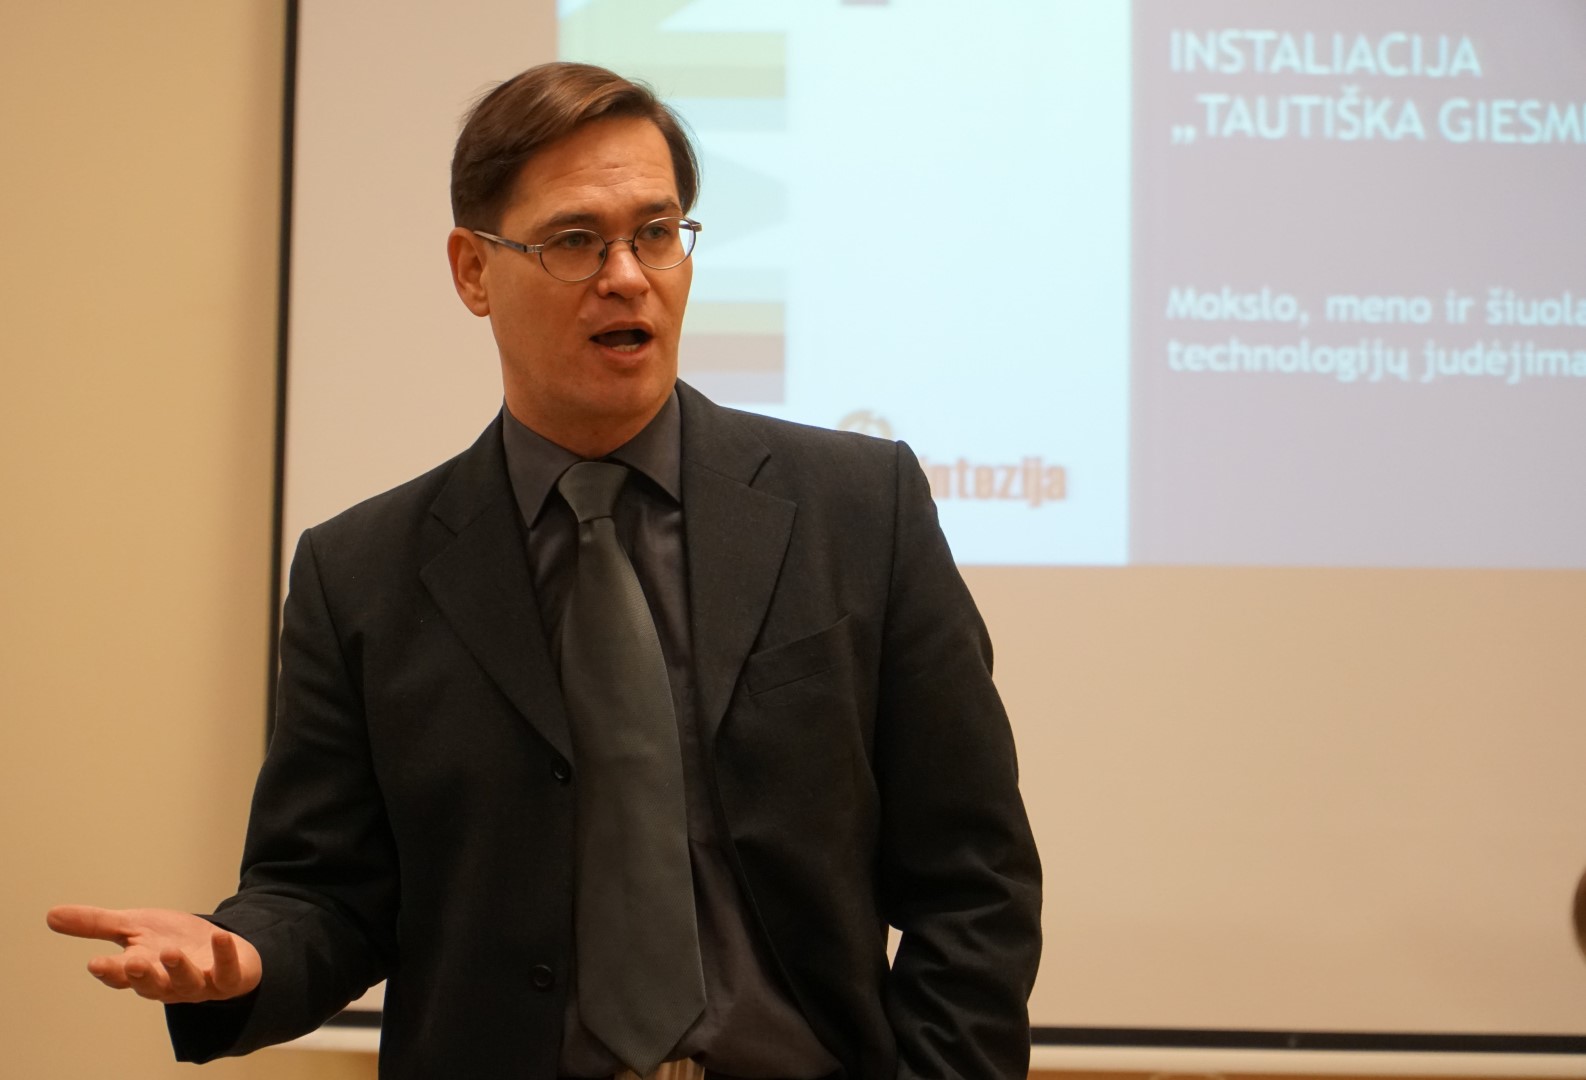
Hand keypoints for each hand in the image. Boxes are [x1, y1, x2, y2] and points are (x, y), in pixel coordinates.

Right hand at [46, 904, 261, 1002]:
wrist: (219, 948)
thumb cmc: (171, 941)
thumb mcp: (134, 927)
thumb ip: (96, 925)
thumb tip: (50, 915)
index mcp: (141, 970)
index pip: (120, 976)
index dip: (109, 972)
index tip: (95, 963)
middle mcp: (167, 983)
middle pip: (151, 985)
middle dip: (141, 976)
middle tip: (131, 962)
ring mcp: (199, 983)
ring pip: (186, 984)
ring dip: (178, 969)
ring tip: (170, 952)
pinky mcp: (229, 978)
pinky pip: (228, 973)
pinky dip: (224, 956)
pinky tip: (220, 937)